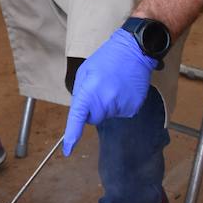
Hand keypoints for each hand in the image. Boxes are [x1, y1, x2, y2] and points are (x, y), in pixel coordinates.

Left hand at [62, 29, 156, 155]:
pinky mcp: (133, 108)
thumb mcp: (85, 72)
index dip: (72, 135)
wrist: (133, 51)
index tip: (68, 150)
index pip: (77, 118)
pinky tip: (123, 89)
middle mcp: (105, 102)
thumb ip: (80, 94)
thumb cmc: (106, 59)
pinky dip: (120, 105)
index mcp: (89, 92)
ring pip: (108, 116)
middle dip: (93, 109)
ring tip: (113, 85)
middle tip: (99, 90)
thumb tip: (82, 112)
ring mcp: (120, 106)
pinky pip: (121, 113)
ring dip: (108, 105)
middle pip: (93, 119)